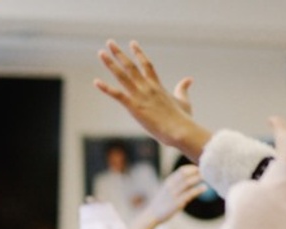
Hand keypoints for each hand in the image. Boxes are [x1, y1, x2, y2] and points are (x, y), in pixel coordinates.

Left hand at [94, 41, 209, 160]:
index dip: (138, 53)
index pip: (146, 65)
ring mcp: (140, 95)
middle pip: (130, 65)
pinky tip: (96, 81)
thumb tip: (189, 79)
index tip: (132, 43)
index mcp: (157, 86)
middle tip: (109, 42)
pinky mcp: (134, 106)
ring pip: (122, 75)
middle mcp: (147, 87)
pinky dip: (106, 88)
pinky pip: (117, 95)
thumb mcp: (184, 101)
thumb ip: (183, 89)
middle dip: (119, 53)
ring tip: (101, 53)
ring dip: (110, 63)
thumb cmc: (183, 119)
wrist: (179, 129)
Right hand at [140, 164, 204, 224]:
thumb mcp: (167, 190)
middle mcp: (170, 186)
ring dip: (198, 178)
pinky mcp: (177, 203)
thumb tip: (190, 180)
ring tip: (207, 178)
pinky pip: (189, 194)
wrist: (152, 215)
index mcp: (168, 181)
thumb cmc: (162, 202)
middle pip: (186, 174)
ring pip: (188, 182)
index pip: (182, 170)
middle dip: (197, 171)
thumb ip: (177, 184)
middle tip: (208, 172)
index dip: (193, 168)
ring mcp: (173, 194)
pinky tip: (204, 188)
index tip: (202, 169)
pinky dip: (198, 190)